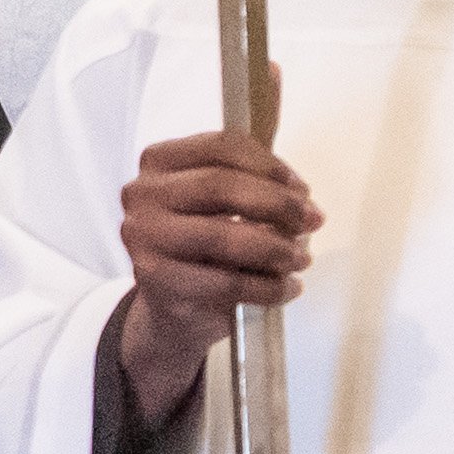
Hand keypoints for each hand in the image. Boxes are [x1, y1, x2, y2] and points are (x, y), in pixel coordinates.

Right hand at [112, 129, 319, 383]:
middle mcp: (142, 194)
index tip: (303, 189)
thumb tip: (301, 198)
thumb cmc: (206, 247)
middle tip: (312, 221)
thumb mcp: (224, 207)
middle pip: (220, 185)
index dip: (270, 166)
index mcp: (158, 160)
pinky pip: (223, 283)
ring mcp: (143, 238)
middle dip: (277, 204)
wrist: (174, 307)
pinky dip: (266, 287)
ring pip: (222, 236)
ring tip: (301, 259)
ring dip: (275, 248)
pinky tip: (286, 288)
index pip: (221, 146)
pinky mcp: (155, 281)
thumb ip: (255, 187)